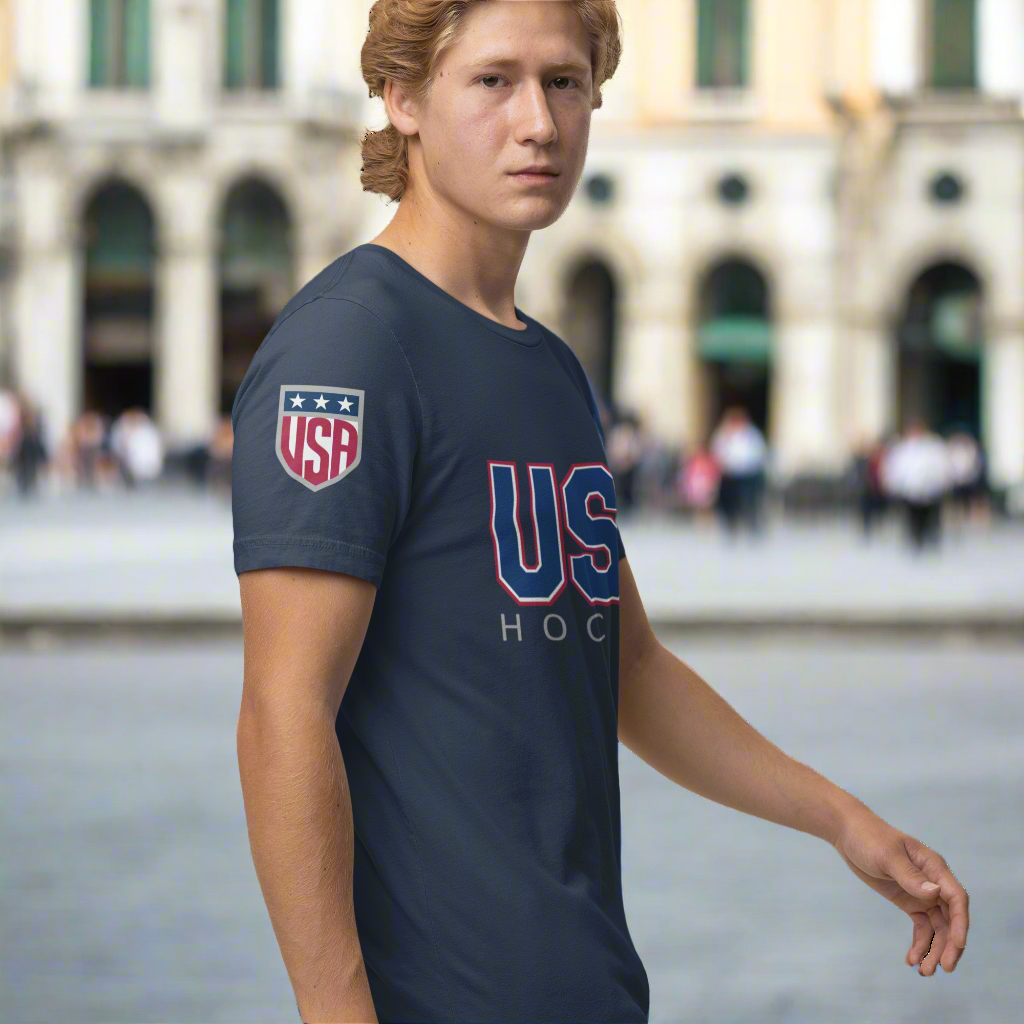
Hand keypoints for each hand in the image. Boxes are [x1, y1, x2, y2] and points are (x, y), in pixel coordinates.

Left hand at [831, 807, 968, 975]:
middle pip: (950, 919)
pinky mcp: (909, 901)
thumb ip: (910, 876)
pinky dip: (920, 943)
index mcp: (934, 867)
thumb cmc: (869, 838)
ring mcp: (922, 893)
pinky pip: (921, 927)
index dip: (961, 923)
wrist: (849, 833)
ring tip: (923, 972)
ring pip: (937, 928)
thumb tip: (936, 893)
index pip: (956, 898)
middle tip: (942, 968)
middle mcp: (934, 882)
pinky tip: (911, 959)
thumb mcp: (887, 856)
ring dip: (933, 950)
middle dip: (949, 945)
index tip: (958, 945)